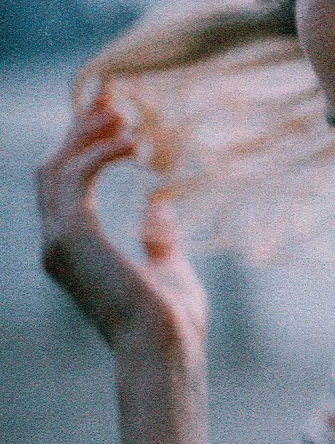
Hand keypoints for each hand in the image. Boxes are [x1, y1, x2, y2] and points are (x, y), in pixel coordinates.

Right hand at [36, 87, 208, 361]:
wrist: (165, 347)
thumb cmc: (172, 319)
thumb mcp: (167, 266)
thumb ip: (158, 237)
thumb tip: (160, 207)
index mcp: (75, 251)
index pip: (66, 186)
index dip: (82, 147)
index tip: (109, 115)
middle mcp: (56, 244)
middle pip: (54, 169)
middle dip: (78, 130)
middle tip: (109, 96)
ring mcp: (58, 241)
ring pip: (58, 168)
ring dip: (87, 134)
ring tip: (122, 109)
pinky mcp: (72, 236)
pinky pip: (76, 178)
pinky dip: (99, 153)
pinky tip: (132, 141)